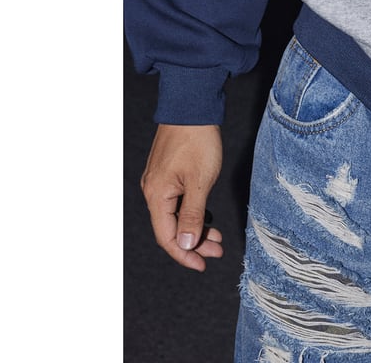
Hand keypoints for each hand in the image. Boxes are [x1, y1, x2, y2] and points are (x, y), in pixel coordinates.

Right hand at [140, 124, 224, 270]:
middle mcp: (153, 190)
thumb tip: (186, 245)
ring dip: (195, 228)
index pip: (167, 236)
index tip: (202, 265)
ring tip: (216, 237)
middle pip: (170, 228)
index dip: (184, 254)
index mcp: (157, 195)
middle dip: (194, 243)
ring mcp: (159, 180)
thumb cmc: (198, 141)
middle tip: (217, 250)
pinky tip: (207, 216)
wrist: (193, 106)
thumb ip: (193, 215)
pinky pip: (177, 201)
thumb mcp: (200, 181)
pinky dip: (192, 212)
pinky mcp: (168, 172)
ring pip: (175, 214)